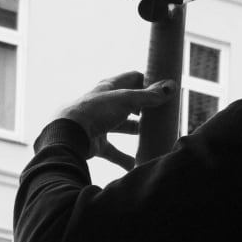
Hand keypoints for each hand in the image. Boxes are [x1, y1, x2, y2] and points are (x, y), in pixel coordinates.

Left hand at [51, 71, 174, 155]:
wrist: (70, 133)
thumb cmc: (96, 111)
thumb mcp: (127, 100)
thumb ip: (149, 96)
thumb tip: (171, 87)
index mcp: (109, 87)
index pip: (132, 79)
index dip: (148, 82)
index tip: (164, 89)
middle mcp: (104, 103)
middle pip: (129, 103)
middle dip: (145, 109)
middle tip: (163, 114)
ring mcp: (100, 123)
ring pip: (123, 127)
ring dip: (137, 132)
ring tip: (155, 136)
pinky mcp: (97, 143)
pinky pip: (114, 152)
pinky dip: (125, 158)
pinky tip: (138, 163)